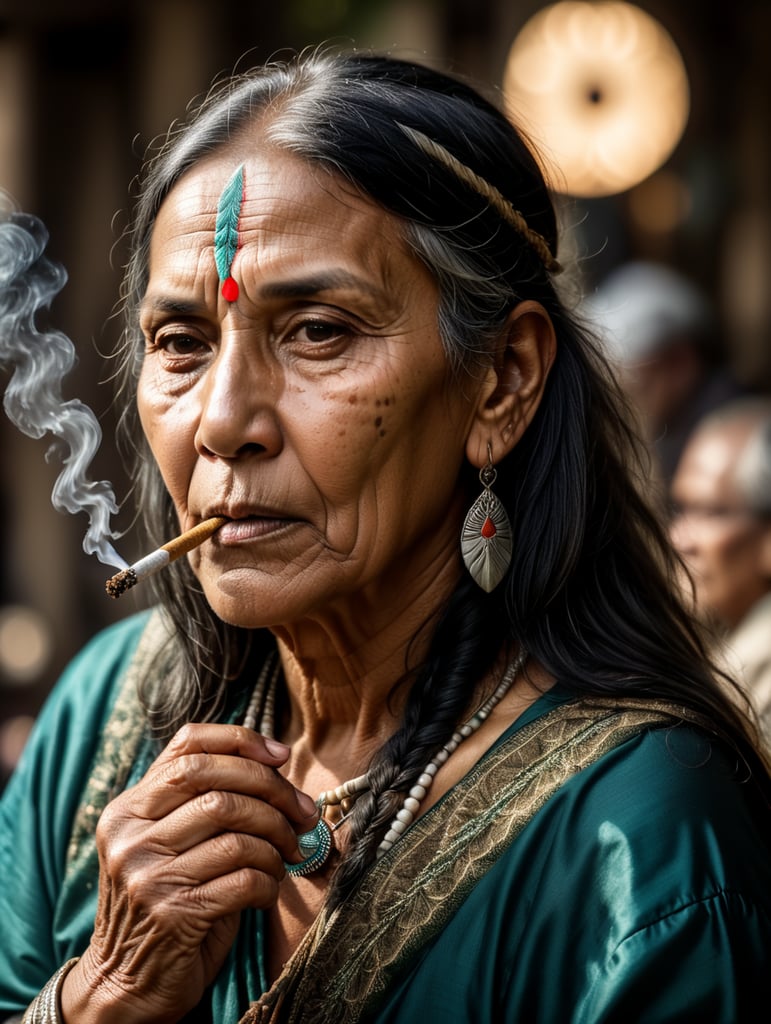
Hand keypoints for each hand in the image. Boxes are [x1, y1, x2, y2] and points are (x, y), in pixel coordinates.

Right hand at [60, 723, 317, 1022]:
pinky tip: (267, 891)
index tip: (282, 755)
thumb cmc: (167, 901)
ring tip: (286, 856)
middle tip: (303, 813)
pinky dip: (269, 882)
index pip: (187, 747)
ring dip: (277, 842)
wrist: (128, 984)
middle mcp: (131, 836)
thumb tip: (276, 761)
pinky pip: (243, 879)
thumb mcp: (169, 842)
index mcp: (128, 808)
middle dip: (274, 792)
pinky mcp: (172, 914)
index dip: (240, 741)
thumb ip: (201, 800)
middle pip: (217, 783)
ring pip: (236, 831)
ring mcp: (148, 875)